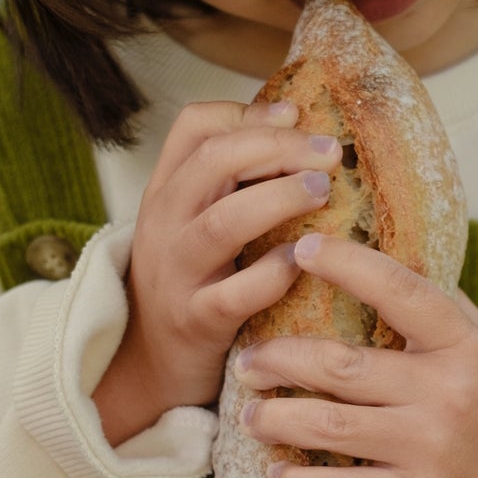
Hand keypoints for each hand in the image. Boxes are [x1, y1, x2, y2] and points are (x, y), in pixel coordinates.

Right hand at [94, 98, 341, 446]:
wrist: (149, 364)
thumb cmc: (192, 281)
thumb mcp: (198, 220)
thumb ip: (235, 177)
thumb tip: (298, 121)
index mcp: (167, 189)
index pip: (194, 126)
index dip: (248, 113)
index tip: (296, 114)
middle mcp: (165, 223)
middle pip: (213, 161)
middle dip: (276, 147)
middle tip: (329, 153)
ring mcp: (176, 273)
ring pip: (223, 222)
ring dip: (279, 199)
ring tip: (322, 190)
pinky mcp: (195, 321)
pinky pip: (235, 294)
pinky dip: (272, 273)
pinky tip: (303, 261)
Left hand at [235, 232, 477, 477]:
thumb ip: (438, 309)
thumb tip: (378, 256)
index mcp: (462, 344)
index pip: (398, 291)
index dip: (346, 265)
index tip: (301, 249)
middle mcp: (446, 392)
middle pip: (339, 365)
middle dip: (278, 360)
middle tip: (247, 361)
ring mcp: (430, 448)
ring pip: (327, 425)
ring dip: (274, 418)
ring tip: (251, 414)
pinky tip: (278, 472)